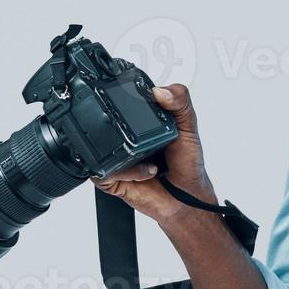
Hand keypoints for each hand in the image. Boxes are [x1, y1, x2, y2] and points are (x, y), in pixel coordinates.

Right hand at [93, 84, 217, 223]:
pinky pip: (103, 171)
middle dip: (127, 129)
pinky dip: (127, 172)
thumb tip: (160, 91)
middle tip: (152, 140)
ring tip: (150, 157)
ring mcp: (115, 157)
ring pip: (100, 147)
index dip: (128, 100)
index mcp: (139, 121)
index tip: (146, 106)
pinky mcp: (110, 178)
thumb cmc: (187, 163)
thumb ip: (181, 102)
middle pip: (105, 122)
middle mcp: (124, 138)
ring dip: (128, 152)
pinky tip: (146, 173)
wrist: (186, 197)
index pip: (122, 102)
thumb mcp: (189, 126)